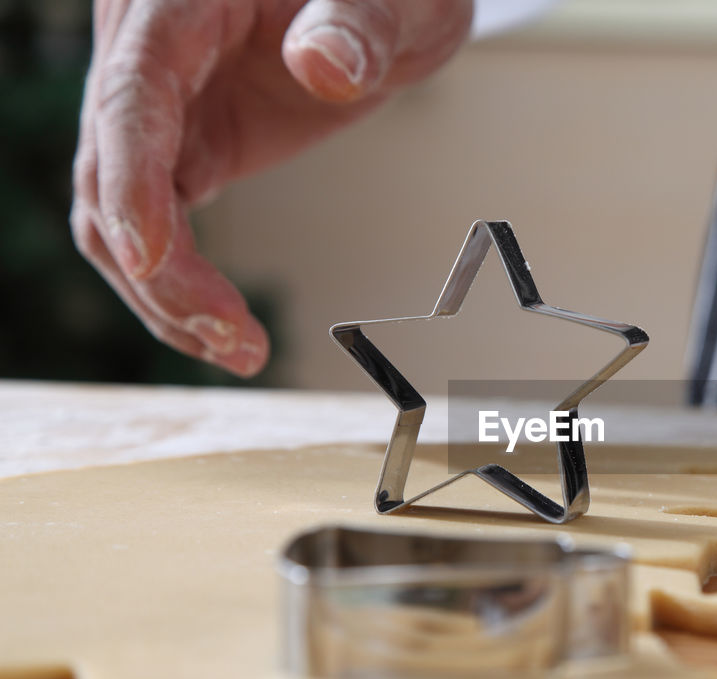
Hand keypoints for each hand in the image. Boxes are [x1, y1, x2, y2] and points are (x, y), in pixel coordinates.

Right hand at [71, 0, 472, 376]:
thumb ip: (355, 23)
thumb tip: (323, 67)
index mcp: (175, 3)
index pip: (133, 96)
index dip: (131, 182)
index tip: (154, 259)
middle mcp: (145, 50)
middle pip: (107, 170)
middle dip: (158, 268)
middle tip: (235, 340)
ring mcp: (159, 104)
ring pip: (115, 211)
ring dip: (163, 292)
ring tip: (240, 352)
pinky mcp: (186, 144)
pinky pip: (156, 221)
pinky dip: (181, 282)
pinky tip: (226, 330)